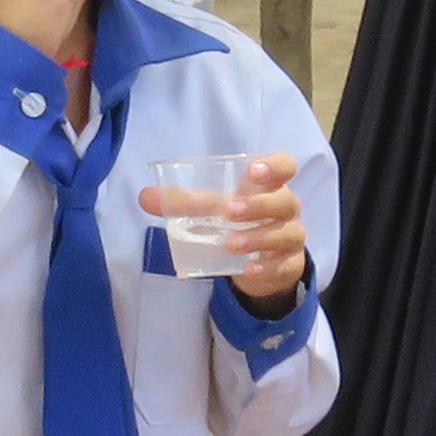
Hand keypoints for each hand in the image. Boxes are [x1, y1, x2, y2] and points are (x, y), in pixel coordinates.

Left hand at [143, 152, 308, 304]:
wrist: (256, 263)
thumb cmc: (238, 222)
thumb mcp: (212, 208)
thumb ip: (183, 202)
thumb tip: (145, 197)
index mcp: (268, 186)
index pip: (285, 165)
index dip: (275, 166)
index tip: (253, 172)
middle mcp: (285, 208)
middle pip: (285, 201)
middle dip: (259, 205)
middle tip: (229, 212)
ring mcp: (290, 237)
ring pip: (287, 234)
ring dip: (258, 238)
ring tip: (230, 244)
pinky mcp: (288, 265)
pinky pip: (284, 265)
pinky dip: (266, 267)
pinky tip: (248, 269)